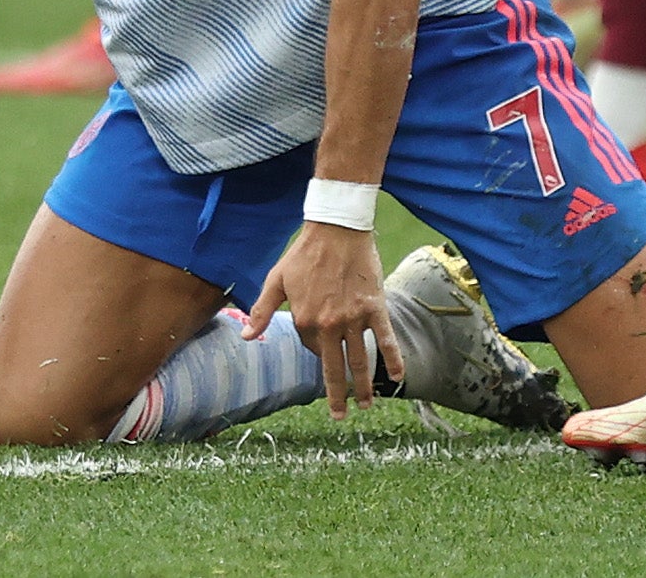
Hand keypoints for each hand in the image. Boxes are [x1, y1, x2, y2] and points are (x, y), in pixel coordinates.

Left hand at [246, 220, 398, 418]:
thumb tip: (246, 336)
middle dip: (337, 396)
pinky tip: (398, 377)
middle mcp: (329, 325)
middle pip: (335, 368)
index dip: (315, 345)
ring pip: (360, 360)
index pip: (311, 347)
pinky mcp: (375, 308)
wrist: (336, 229)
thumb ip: (262, 311)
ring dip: (364, 386)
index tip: (321, 338)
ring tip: (367, 406)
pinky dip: (394, 358)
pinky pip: (386, 338)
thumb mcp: (276, 280)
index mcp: (304, 320)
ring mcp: (354, 318)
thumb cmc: (304, 253)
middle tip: (340, 416)